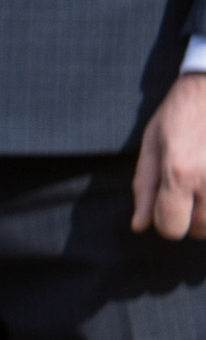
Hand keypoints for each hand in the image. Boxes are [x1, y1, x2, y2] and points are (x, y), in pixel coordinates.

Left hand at [133, 71, 205, 237]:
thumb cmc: (183, 110)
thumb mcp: (154, 142)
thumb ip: (145, 187)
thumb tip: (139, 226)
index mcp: (180, 172)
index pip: (171, 227)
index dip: (165, 219)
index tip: (168, 202)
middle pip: (199, 229)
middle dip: (190, 216)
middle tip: (190, 189)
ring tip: (204, 183)